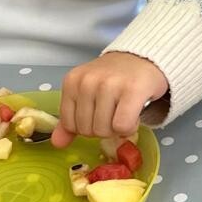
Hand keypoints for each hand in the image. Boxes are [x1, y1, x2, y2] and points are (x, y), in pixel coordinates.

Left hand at [52, 53, 167, 146]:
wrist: (143, 59)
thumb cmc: (115, 78)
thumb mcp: (86, 94)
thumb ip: (71, 119)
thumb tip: (58, 143)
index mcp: (72, 81)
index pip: (70, 125)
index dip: (86, 127)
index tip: (98, 115)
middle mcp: (88, 81)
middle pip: (88, 130)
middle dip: (103, 129)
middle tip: (114, 113)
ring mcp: (110, 84)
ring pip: (105, 130)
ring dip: (117, 129)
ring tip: (124, 112)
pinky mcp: (132, 90)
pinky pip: (122, 126)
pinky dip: (129, 128)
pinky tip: (133, 116)